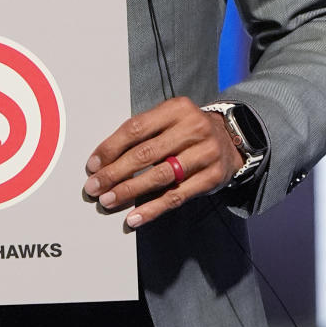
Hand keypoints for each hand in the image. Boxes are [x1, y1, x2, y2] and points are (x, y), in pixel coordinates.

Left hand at [83, 97, 243, 229]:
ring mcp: (205, 153)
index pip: (136, 128)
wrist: (232, 139)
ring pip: (160, 176)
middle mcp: (193, 128)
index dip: (111, 148)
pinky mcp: (212, 177)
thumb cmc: (189, 131)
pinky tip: (135, 217)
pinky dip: (153, 209)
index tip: (93, 164)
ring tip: (108, 200)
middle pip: (145, 153)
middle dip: (114, 172)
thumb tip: (105, 160)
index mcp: (177, 109)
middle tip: (94, 186)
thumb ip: (144, 133)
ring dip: (129, 191)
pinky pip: (176, 196)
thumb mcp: (170, 119)